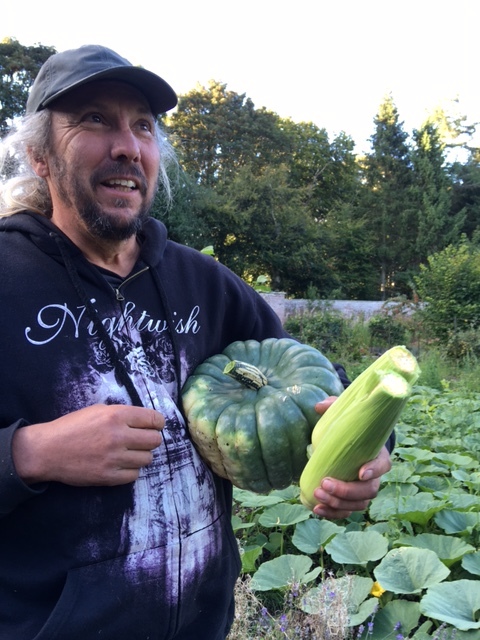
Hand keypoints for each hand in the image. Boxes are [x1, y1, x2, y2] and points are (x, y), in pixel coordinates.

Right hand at [12, 404, 164, 486]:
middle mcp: (118, 436)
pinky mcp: (108, 477)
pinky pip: (134, 475)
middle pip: (154, 440)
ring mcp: (114, 458)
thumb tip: (145, 421)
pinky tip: (121, 464)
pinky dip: (131, 470)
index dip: (158, 423)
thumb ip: (122, 414)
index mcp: (116, 416)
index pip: (153, 419)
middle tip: (141, 440)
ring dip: (141, 455)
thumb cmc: (72, 427)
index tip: (155, 426)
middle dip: (151, 439)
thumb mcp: (97, 411)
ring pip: (147, 459)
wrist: (47, 450)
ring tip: (129, 453)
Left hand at [309, 397, 391, 519]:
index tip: (360, 472)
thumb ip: (333, 406)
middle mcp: (374, 476)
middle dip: (347, 491)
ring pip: (358, 504)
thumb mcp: (343, 414)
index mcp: (378, 454)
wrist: (350, 444)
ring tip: (317, 495)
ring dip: (338, 504)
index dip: (374, 470)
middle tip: (324, 483)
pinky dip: (333, 513)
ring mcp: (364, 490)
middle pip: (369, 490)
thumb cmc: (350, 428)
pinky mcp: (352, 500)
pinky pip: (346, 512)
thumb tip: (318, 407)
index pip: (383, 465)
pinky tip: (316, 509)